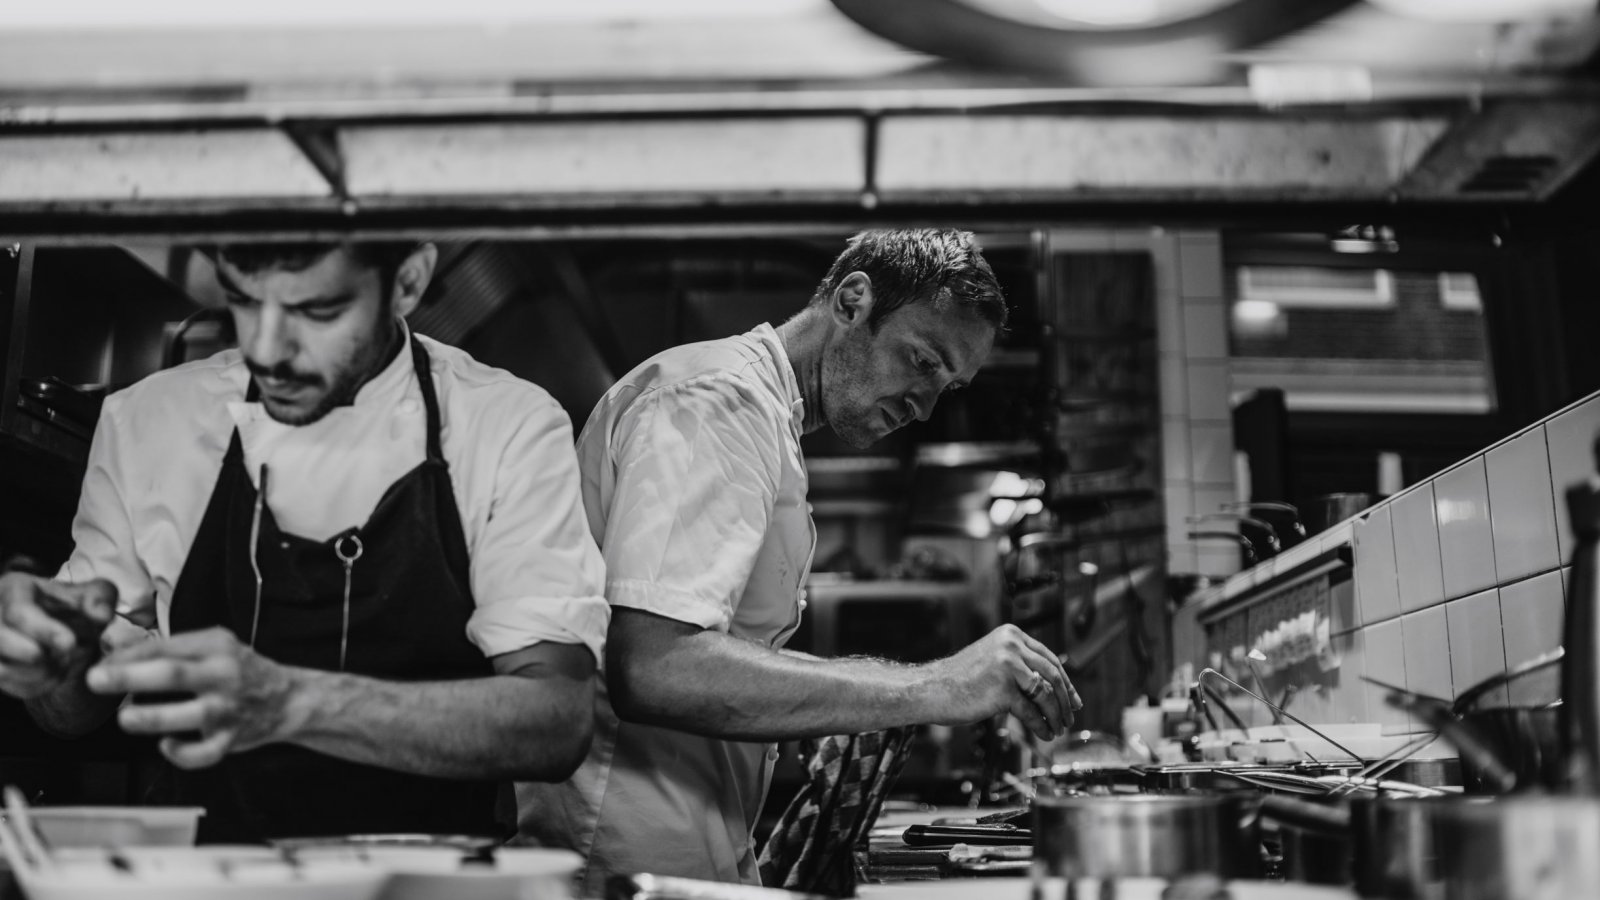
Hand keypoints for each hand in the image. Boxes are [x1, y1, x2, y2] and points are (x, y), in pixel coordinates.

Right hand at [0, 573, 115, 698]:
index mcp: (13, 589)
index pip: (18, 612)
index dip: (44, 631)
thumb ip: (101, 598)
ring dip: (40, 674)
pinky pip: (8, 685)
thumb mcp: (91, 594)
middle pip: (2, 642)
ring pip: (2, 670)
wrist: (58, 625)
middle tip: (68, 654)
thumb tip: (100, 615)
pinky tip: (53, 675)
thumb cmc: (71, 606)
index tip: (69, 643)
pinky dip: (35, 686)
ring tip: (63, 663)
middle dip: (41, 656)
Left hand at [86, 627, 300, 769]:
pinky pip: (205, 753)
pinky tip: (166, 746)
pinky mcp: (232, 739)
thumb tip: (116, 658)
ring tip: (126, 718)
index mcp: (215, 647)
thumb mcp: (212, 646)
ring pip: (189, 715)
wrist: (286, 698)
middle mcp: (223, 675)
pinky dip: (183, 754)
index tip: (100, 665)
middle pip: (174, 674)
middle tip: (96, 681)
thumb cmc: (238, 669)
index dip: (129, 656)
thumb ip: (170, 650)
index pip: (166, 647)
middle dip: (131, 677)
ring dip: (153, 717)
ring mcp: (228, 709)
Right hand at [919, 624, 1081, 741]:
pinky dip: (1041, 725)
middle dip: (1066, 698)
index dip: (1065, 681)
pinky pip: (1031, 711)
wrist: (931, 689)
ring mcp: (1008, 665)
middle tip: (1072, 716)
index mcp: (1011, 635)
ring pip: (1046, 693)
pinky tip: (1045, 734)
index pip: (1049, 658)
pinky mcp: (1002, 689)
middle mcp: (1012, 645)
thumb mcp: (993, 661)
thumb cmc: (960, 680)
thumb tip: (1054, 689)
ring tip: (1059, 728)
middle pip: (1052, 674)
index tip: (1074, 699)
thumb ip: (1020, 667)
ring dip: (1056, 714)